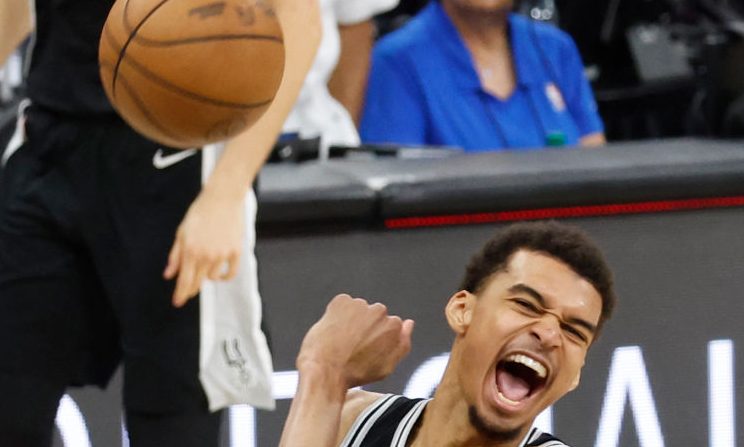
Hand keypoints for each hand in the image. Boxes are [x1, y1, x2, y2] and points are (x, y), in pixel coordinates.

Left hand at [163, 188, 244, 306]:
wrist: (223, 198)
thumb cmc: (200, 212)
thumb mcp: (182, 233)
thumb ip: (175, 256)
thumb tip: (169, 274)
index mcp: (190, 250)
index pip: (184, 280)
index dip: (180, 294)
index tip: (177, 303)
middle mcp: (206, 255)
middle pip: (198, 282)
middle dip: (191, 289)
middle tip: (188, 292)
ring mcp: (222, 254)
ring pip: (213, 277)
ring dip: (207, 277)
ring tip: (205, 268)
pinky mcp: (236, 251)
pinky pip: (230, 272)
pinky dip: (225, 276)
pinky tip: (220, 274)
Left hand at [297, 294, 413, 388]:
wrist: (325, 369)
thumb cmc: (356, 373)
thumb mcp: (387, 366)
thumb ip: (402, 344)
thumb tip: (409, 323)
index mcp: (394, 326)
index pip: (389, 326)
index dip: (376, 339)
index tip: (366, 350)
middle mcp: (380, 311)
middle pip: (375, 315)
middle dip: (366, 326)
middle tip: (353, 346)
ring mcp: (360, 304)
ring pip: (358, 309)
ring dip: (352, 319)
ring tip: (341, 341)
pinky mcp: (342, 301)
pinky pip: (343, 304)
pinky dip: (338, 314)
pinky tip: (333, 331)